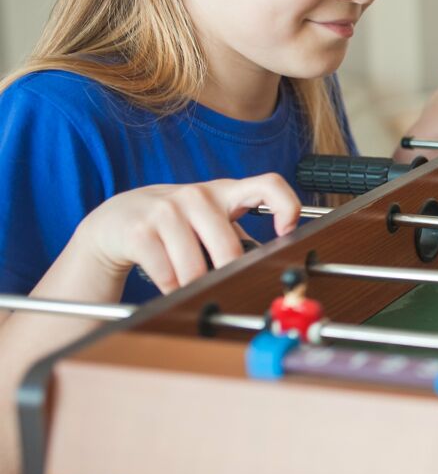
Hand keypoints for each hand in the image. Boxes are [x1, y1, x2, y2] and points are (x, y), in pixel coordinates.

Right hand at [69, 174, 300, 293]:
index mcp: (224, 192)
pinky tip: (168, 283)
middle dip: (226, 276)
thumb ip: (237, 235)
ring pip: (196, 268)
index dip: (286, 207)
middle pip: (228, 248)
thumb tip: (270, 264)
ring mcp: (166, 210)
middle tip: (222, 286)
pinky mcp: (140, 231)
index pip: (269, 185)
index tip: (287, 232)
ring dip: (194, 287)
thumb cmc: (172, 223)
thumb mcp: (208, 220)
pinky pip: (167, 275)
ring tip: (189, 285)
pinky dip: (171, 288)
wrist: (114, 221)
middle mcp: (197, 196)